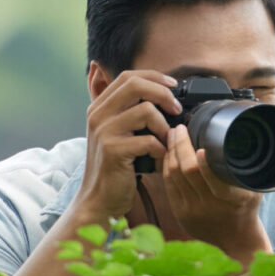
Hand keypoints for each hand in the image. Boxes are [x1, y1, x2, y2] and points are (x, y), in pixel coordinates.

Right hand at [71, 69, 179, 222]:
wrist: (99, 199)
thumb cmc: (116, 166)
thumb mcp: (119, 133)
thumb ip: (132, 112)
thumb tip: (166, 95)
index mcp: (99, 107)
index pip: (128, 77)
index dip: (154, 77)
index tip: (173, 86)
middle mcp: (97, 115)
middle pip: (135, 85)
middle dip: (163, 94)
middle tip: (176, 110)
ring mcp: (103, 131)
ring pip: (146, 110)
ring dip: (164, 126)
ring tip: (165, 141)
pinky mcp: (112, 150)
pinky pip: (148, 140)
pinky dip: (160, 149)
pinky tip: (157, 158)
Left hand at [162, 124, 269, 262]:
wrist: (236, 240)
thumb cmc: (246, 209)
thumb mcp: (253, 190)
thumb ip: (244, 170)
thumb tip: (238, 140)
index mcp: (232, 199)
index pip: (214, 179)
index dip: (204, 162)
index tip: (201, 146)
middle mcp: (209, 205)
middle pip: (188, 171)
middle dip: (180, 146)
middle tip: (179, 129)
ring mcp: (192, 210)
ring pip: (174, 176)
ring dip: (171, 153)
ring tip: (172, 136)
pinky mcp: (180, 213)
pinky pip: (169, 185)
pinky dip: (167, 166)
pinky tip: (168, 154)